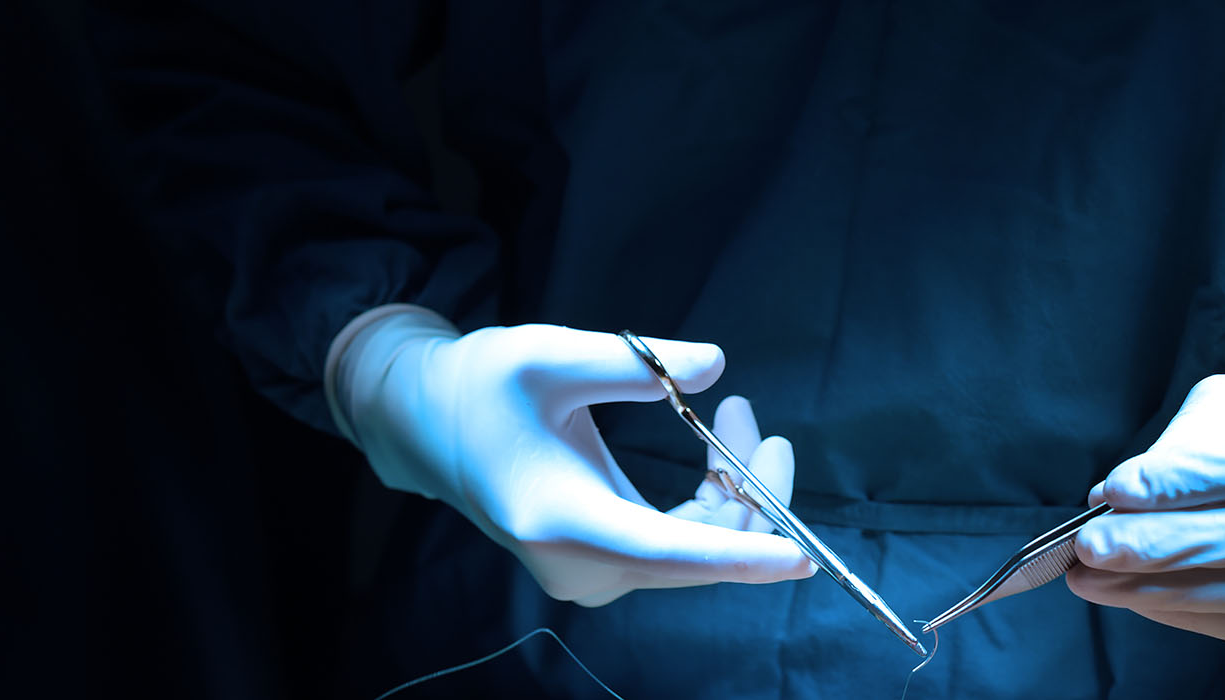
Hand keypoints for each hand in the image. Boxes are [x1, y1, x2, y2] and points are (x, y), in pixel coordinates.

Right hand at [346, 321, 814, 606]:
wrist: (424, 423)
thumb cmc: (482, 384)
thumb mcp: (552, 356)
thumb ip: (635, 362)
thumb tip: (715, 365)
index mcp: (565, 520)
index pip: (670, 551)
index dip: (740, 554)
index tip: (800, 559)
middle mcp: (580, 564)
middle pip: (696, 551)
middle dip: (749, 489)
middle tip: (756, 418)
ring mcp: (590, 572)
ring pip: (694, 549)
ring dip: (732, 490)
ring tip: (739, 416)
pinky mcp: (599, 563)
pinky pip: (676, 545)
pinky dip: (709, 502)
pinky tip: (717, 453)